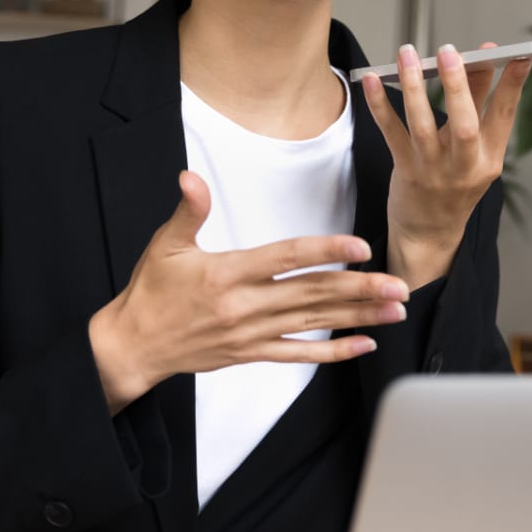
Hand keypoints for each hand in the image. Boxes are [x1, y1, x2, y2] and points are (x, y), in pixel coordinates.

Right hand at [87, 170, 411, 413]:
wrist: (134, 345)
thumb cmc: (152, 292)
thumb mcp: (164, 245)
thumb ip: (188, 211)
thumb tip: (191, 178)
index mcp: (226, 273)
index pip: (286, 258)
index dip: (325, 251)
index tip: (361, 248)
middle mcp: (244, 305)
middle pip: (311, 294)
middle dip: (359, 289)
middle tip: (398, 284)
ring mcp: (251, 333)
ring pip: (313, 323)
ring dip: (357, 317)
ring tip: (394, 310)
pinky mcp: (251, 353)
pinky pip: (298, 354)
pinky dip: (331, 351)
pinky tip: (363, 344)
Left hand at [359, 41, 531, 287]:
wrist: (430, 234)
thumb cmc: (454, 185)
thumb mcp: (476, 152)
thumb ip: (477, 107)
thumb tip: (482, 60)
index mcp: (490, 158)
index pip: (505, 117)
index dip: (513, 86)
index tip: (518, 56)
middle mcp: (465, 166)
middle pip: (465, 124)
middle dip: (458, 86)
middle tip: (450, 52)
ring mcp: (434, 171)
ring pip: (423, 126)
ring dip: (414, 87)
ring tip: (408, 55)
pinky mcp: (406, 172)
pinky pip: (392, 133)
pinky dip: (380, 105)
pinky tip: (372, 80)